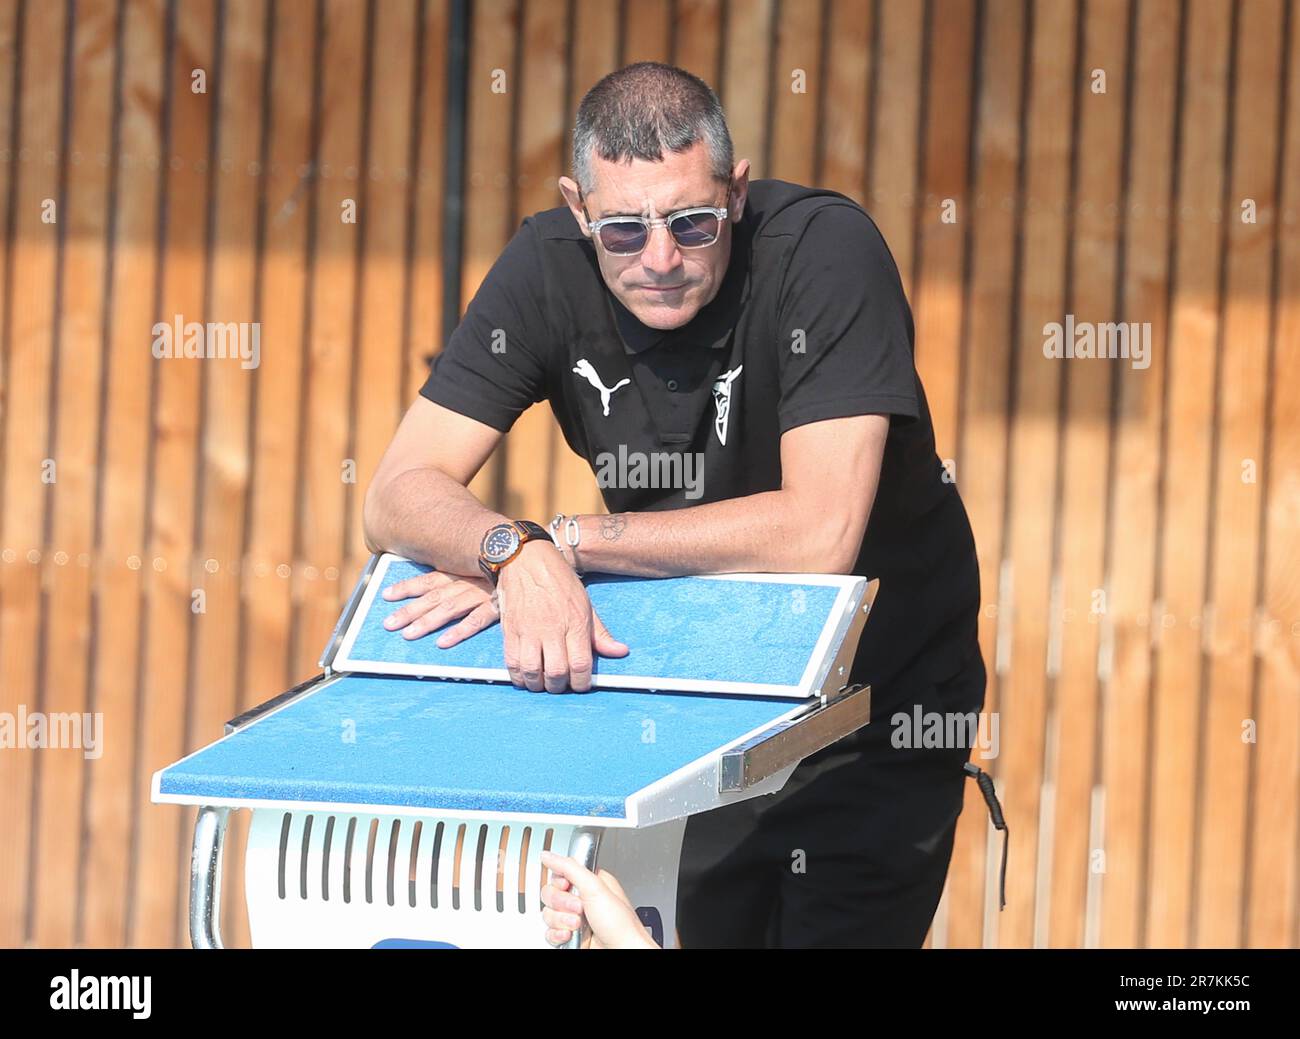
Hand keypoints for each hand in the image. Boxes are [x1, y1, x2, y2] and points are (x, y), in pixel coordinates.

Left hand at [380, 569, 498, 648]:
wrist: (539, 559)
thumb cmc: (509, 565)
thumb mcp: (481, 564)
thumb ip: (463, 572)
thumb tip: (443, 584)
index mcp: (462, 571)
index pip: (429, 579)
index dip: (407, 587)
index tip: (386, 595)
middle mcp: (467, 582)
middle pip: (433, 598)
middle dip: (409, 610)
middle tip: (388, 624)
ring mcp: (482, 594)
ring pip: (448, 609)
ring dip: (427, 622)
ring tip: (408, 636)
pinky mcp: (498, 607)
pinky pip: (476, 621)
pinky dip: (459, 631)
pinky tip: (443, 643)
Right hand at [495, 541, 626, 692]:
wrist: (526, 559)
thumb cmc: (559, 580)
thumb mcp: (586, 604)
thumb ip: (600, 633)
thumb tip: (620, 652)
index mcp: (575, 623)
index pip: (581, 665)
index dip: (582, 684)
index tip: (580, 685)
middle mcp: (552, 629)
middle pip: (557, 673)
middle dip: (560, 687)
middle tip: (561, 685)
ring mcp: (528, 630)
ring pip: (533, 672)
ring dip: (539, 685)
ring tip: (543, 683)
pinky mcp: (509, 630)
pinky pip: (511, 663)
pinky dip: (518, 676)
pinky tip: (525, 676)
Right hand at [539, 850, 659, 948]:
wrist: (622, 951)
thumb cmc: (621, 924)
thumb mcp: (595, 888)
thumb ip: (570, 868)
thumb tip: (549, 856)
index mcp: (590, 882)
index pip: (560, 874)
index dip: (560, 882)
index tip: (568, 887)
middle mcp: (582, 899)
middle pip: (551, 894)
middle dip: (563, 904)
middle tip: (579, 909)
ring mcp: (574, 918)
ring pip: (549, 914)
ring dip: (562, 921)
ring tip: (578, 924)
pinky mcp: (569, 935)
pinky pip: (550, 932)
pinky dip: (557, 935)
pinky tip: (570, 935)